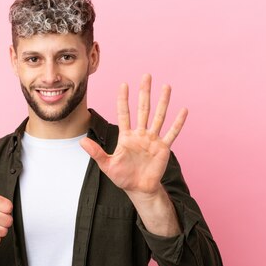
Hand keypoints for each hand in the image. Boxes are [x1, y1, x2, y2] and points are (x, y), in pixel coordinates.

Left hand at [80, 74, 186, 200]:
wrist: (138, 189)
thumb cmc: (122, 177)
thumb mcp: (107, 165)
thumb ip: (96, 152)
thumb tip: (81, 142)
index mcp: (126, 136)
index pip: (124, 113)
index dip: (123, 99)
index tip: (124, 85)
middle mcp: (140, 134)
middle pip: (143, 109)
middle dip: (144, 93)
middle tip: (146, 76)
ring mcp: (153, 139)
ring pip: (159, 116)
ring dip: (162, 102)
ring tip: (166, 86)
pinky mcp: (163, 148)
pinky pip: (172, 133)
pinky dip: (178, 122)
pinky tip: (183, 110)